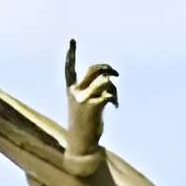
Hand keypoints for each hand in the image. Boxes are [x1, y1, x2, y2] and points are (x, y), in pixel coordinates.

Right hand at [63, 40, 116, 162]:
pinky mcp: (93, 107)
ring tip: (114, 99)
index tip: (72, 41)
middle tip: (115, 73)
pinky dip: (115, 98)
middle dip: (106, 68)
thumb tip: (108, 80)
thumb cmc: (85, 125)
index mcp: (71, 91)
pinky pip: (109, 93)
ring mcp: (84, 99)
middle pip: (93, 70)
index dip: (71, 55)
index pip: (69, 69)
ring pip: (105, 82)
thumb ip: (91, 91)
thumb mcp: (83, 105)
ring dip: (113, 89)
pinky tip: (114, 106)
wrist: (82, 144)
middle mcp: (76, 92)